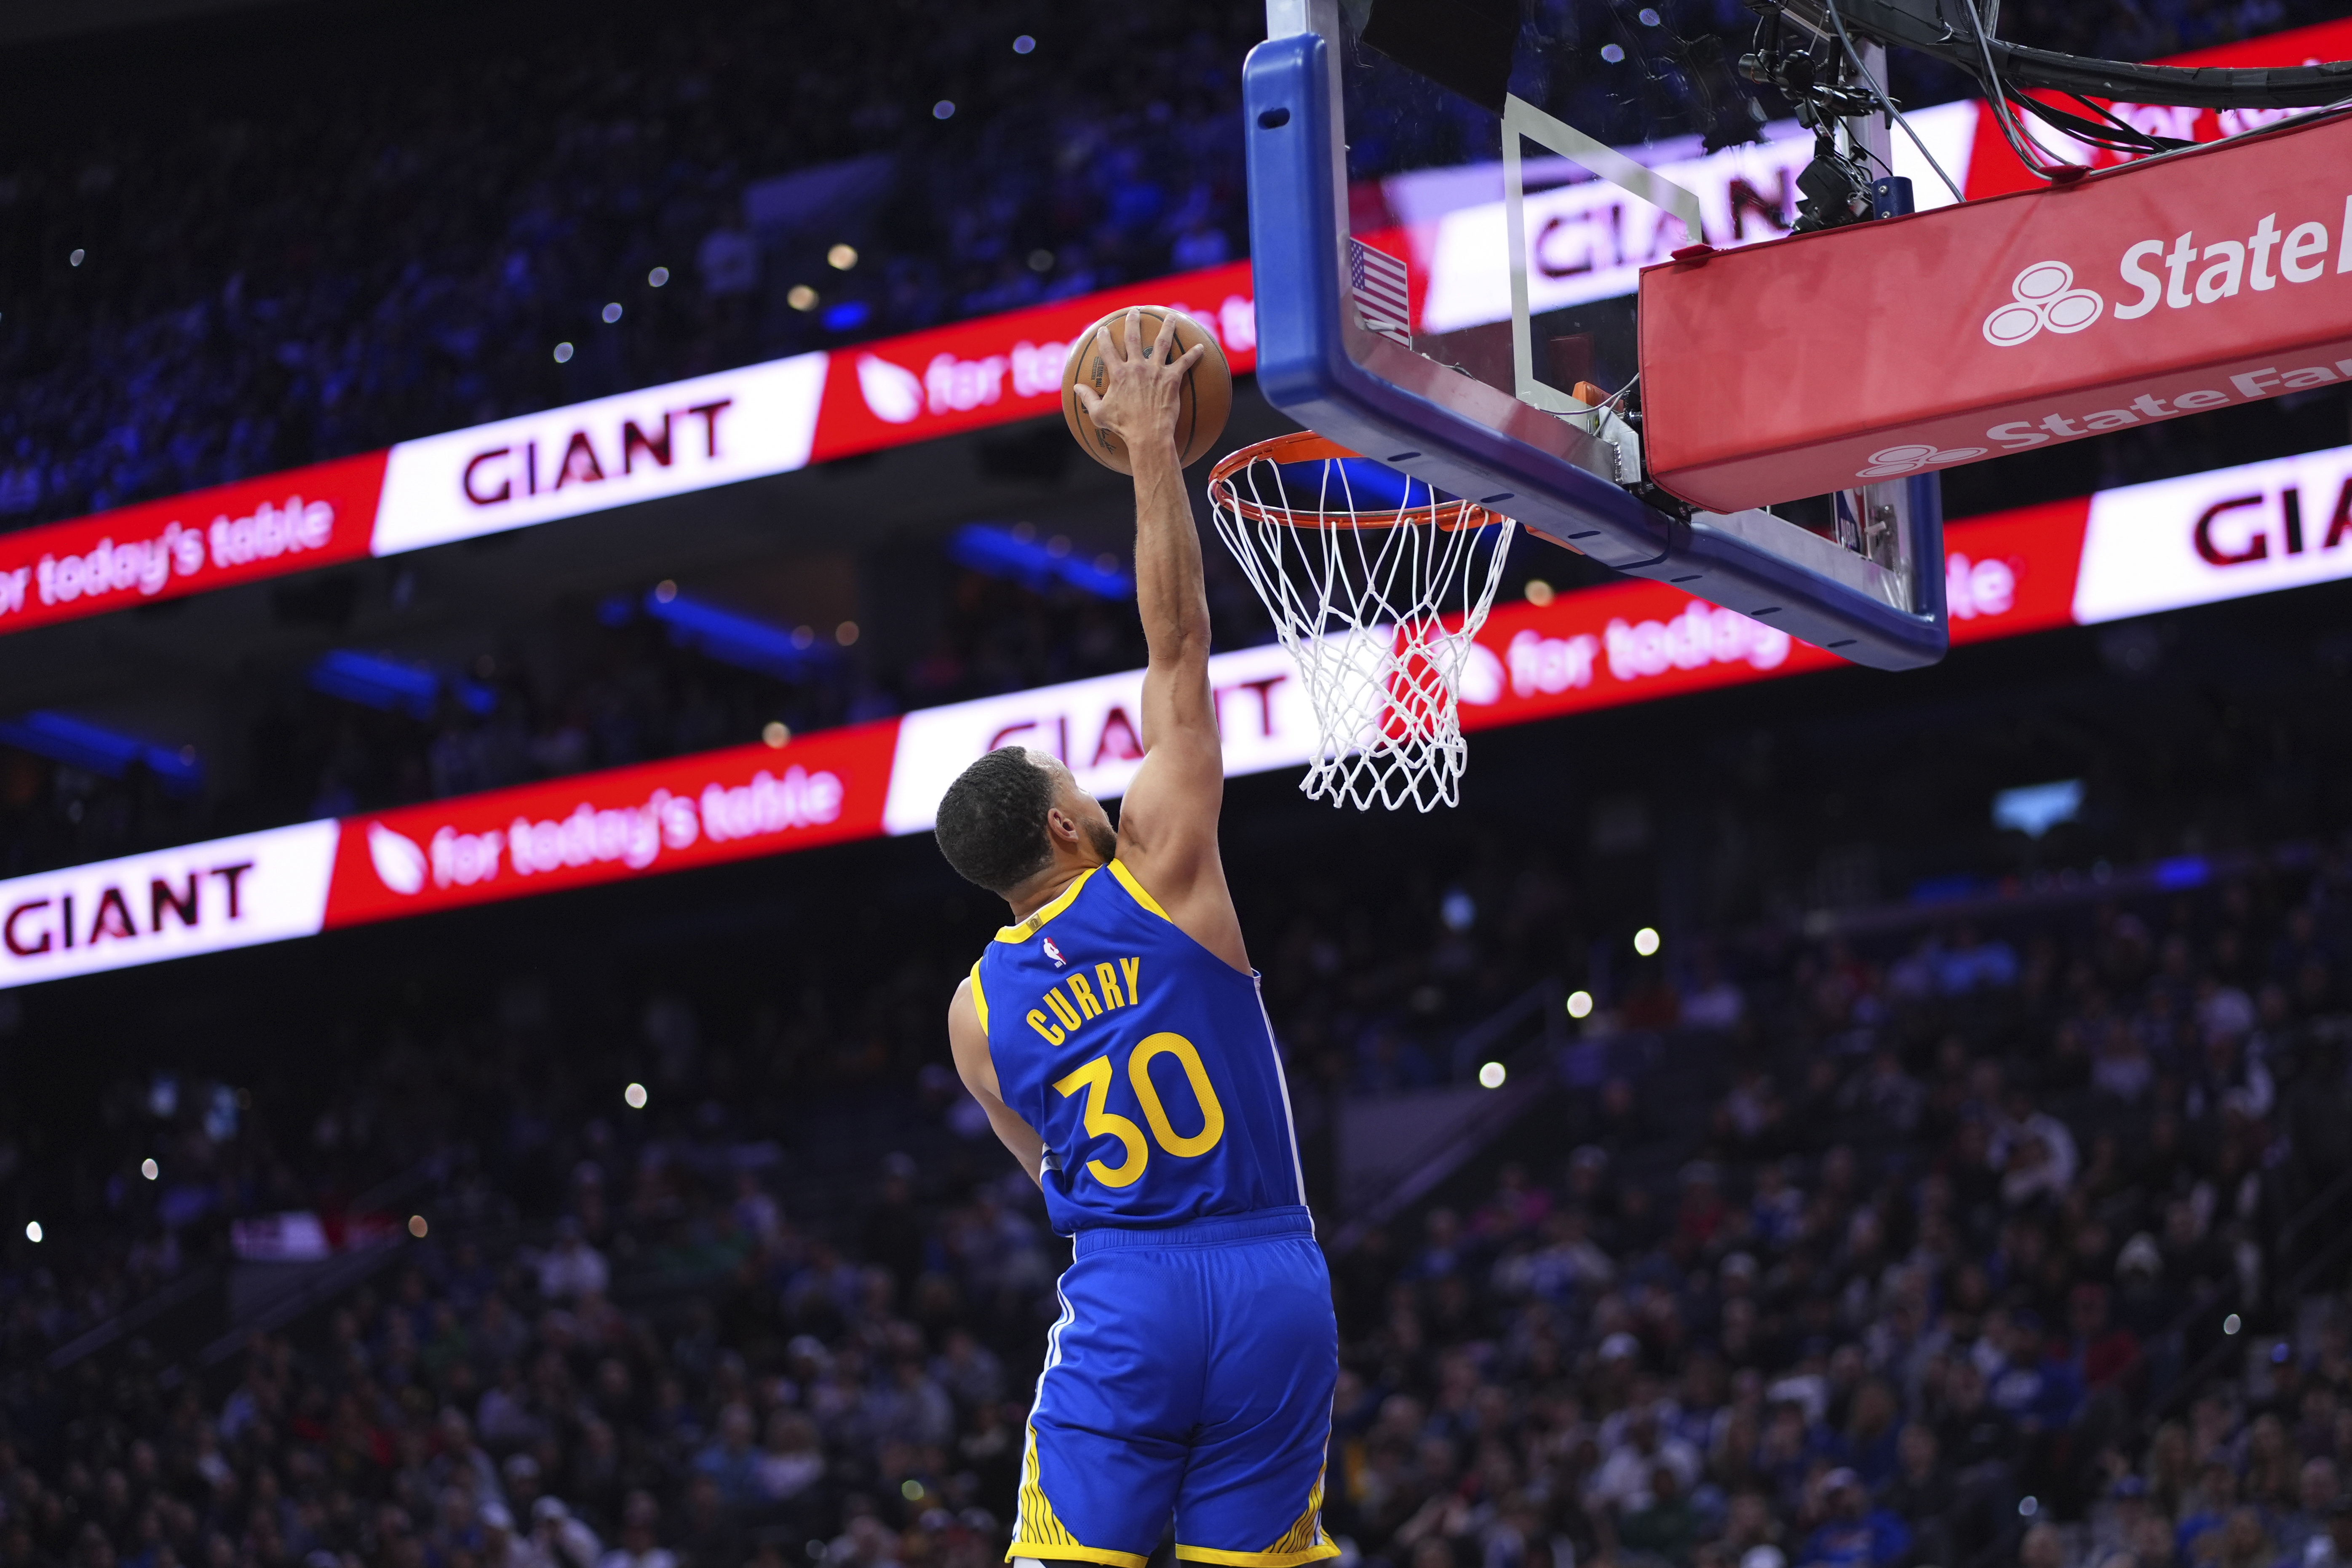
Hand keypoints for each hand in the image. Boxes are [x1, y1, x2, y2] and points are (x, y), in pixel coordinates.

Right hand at [1071, 309, 1206, 462]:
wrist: (1148, 434)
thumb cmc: (1123, 427)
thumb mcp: (1099, 414)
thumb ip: (1087, 398)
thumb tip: (1076, 388)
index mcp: (1118, 374)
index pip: (1108, 350)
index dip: (1104, 338)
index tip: (1103, 330)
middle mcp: (1137, 367)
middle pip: (1134, 338)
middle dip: (1134, 322)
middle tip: (1135, 311)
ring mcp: (1156, 371)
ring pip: (1162, 343)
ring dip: (1167, 328)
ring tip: (1169, 317)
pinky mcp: (1172, 378)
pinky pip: (1185, 363)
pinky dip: (1194, 354)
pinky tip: (1201, 347)